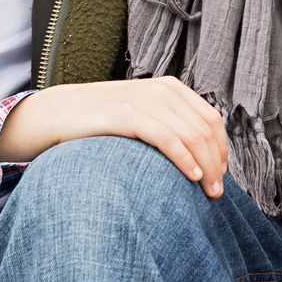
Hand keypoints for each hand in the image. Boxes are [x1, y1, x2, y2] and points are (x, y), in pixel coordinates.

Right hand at [0, 78, 229, 198]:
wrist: (58, 112)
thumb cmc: (102, 122)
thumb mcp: (141, 115)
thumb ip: (168, 126)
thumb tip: (200, 157)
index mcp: (170, 88)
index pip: (212, 119)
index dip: (222, 149)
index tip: (220, 176)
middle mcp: (162, 90)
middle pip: (206, 129)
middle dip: (217, 162)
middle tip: (217, 192)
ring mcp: (144, 100)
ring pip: (192, 134)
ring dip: (206, 166)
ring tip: (209, 191)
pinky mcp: (126, 114)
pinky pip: (166, 137)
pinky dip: (184, 158)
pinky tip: (192, 177)